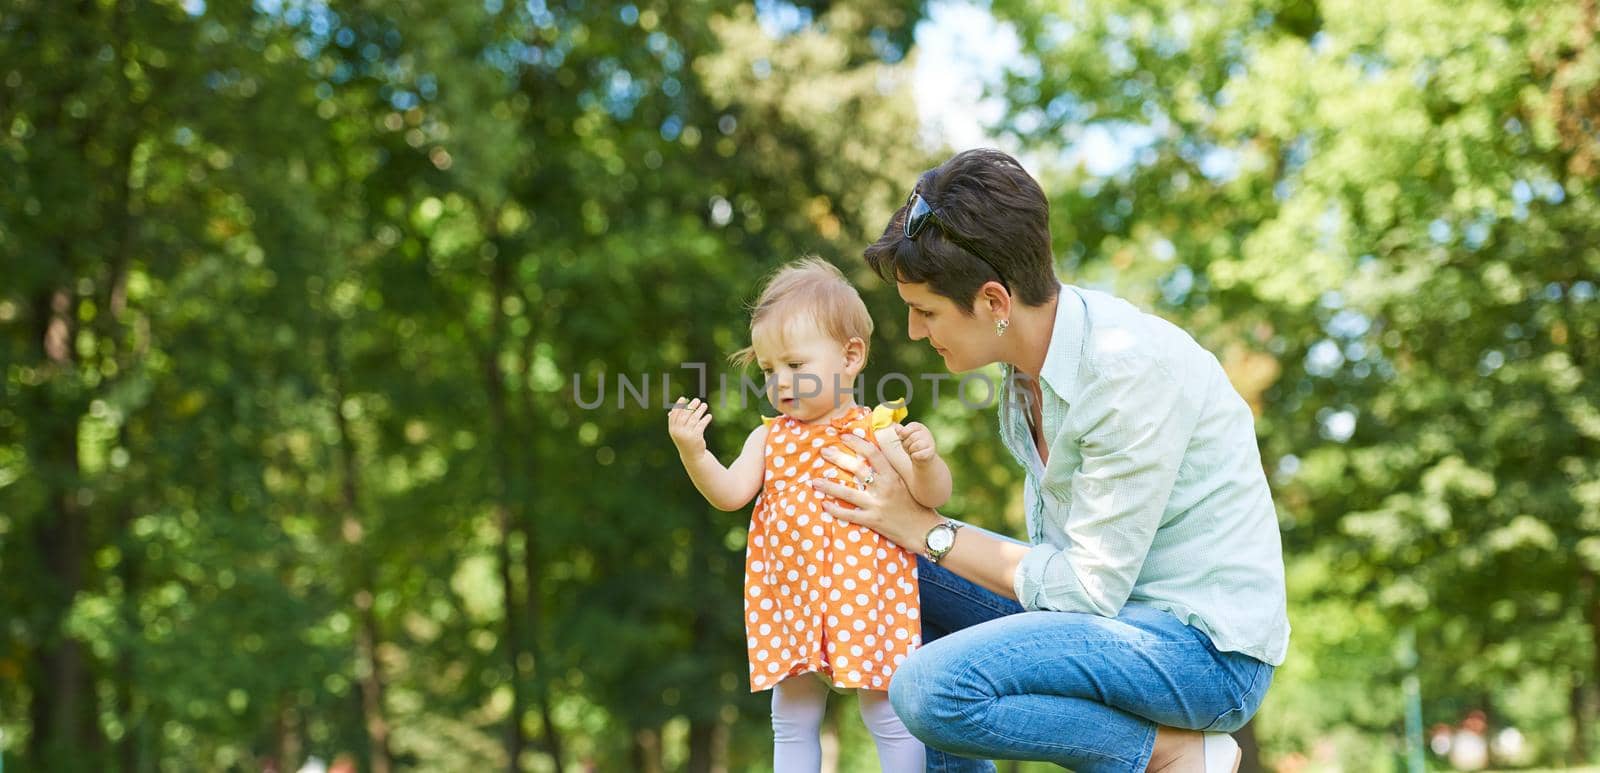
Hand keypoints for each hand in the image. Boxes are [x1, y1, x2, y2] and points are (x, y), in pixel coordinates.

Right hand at [667, 396, 711, 456]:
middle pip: (685, 415)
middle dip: (691, 406)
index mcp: (672, 429)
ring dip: (700, 410)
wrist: (692, 456)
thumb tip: (675, 409)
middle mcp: (678, 432)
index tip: (683, 398)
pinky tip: (709, 416)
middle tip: (697, 400)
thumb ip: (677, 422)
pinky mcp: (696, 437)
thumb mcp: (679, 432)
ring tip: (705, 405)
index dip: (679, 405)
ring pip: (694, 418)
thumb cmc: (685, 441)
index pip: (674, 414)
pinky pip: (701, 424)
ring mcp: (687, 434)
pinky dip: (705, 419)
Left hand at [809, 432, 939, 549]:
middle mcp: (885, 488)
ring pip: (848, 493)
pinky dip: (836, 510)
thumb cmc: (918, 506)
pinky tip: (824, 506)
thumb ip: (891, 471)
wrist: (926, 531)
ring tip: (814, 481)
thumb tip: (876, 457)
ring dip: (829, 486)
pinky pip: (850, 515)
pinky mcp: (874, 521)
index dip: (857, 443)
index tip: (844, 437)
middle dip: (838, 458)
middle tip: (823, 451)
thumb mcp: (906, 483)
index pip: (873, 453)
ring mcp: (878, 505)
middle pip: (857, 469)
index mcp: (893, 476)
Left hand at [897, 422, 937, 462]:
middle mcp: (926, 433)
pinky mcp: (931, 452)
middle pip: (912, 437)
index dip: (903, 433)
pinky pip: (919, 454)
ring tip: (913, 451)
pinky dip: (915, 456)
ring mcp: (930, 442)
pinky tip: (917, 456)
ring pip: (916, 446)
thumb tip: (897, 427)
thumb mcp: (904, 438)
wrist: (921, 459)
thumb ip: (901, 432)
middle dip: (906, 444)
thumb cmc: (911, 446)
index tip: (901, 437)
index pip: (911, 426)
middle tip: (908, 447)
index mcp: (919, 427)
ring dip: (911, 450)